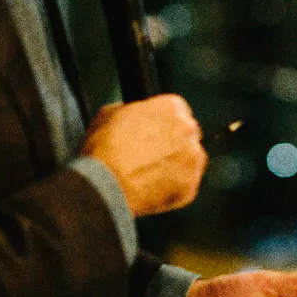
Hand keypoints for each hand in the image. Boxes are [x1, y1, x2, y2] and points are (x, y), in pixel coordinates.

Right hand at [81, 95, 206, 215]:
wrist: (104, 186)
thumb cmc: (104, 150)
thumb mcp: (110, 114)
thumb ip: (130, 110)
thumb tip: (130, 115)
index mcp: (171, 106)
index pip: (176, 111)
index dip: (163, 124)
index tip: (154, 134)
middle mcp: (188, 129)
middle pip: (186, 134)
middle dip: (173, 144)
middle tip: (152, 156)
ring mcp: (192, 158)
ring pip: (189, 160)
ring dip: (176, 165)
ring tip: (151, 176)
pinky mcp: (190, 184)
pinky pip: (186, 184)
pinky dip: (174, 188)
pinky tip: (154, 190)